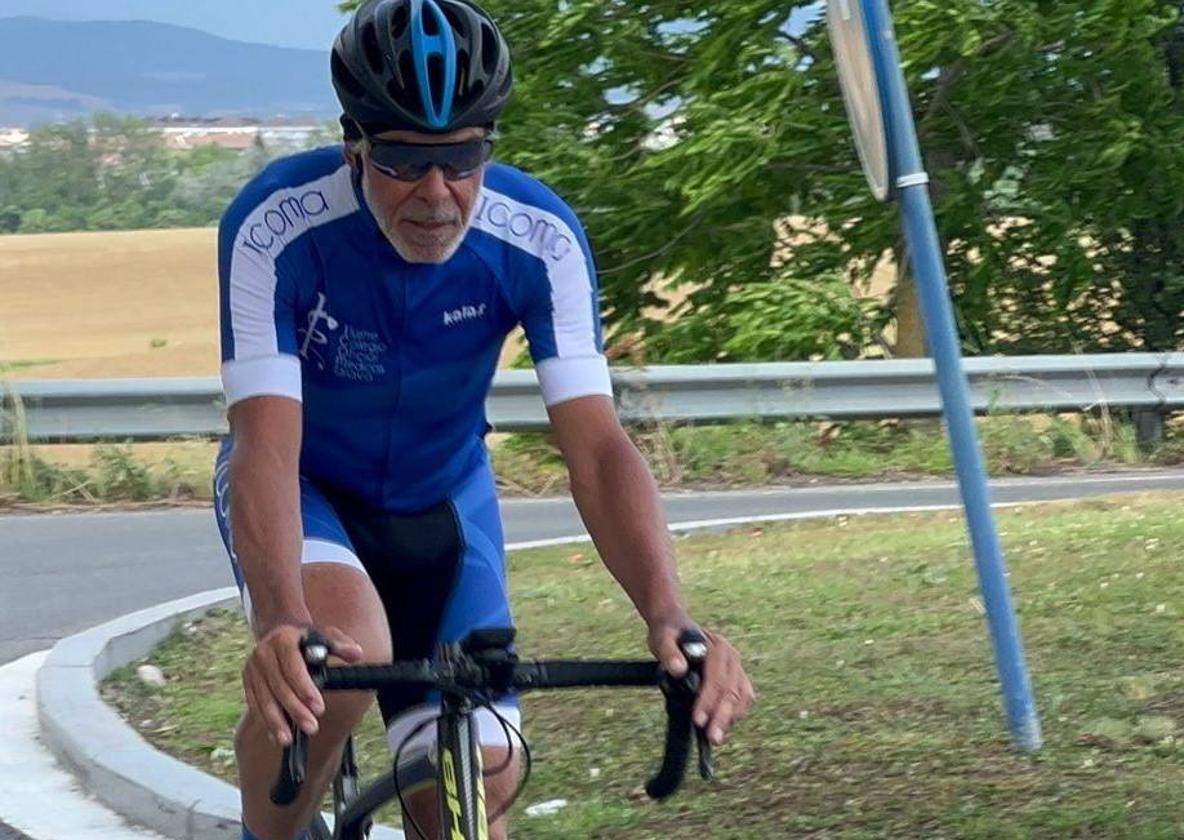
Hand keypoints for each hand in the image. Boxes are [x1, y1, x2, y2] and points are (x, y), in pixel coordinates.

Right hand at [241, 623, 363, 745]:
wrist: (279, 634)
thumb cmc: (306, 639)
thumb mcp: (325, 635)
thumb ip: (341, 645)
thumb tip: (356, 654)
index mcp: (283, 639)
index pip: (293, 667)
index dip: (305, 689)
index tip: (319, 708)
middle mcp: (264, 653)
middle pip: (279, 687)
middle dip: (295, 710)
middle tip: (311, 727)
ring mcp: (252, 668)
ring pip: (264, 699)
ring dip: (276, 721)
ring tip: (288, 739)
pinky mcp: (247, 682)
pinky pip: (255, 705)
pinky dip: (265, 722)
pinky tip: (276, 736)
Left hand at [649, 621, 754, 746]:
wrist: (677, 626)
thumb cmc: (669, 633)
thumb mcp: (662, 638)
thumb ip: (669, 652)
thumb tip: (678, 670)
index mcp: (717, 646)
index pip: (716, 679)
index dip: (708, 701)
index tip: (698, 720)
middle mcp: (731, 657)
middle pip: (732, 691)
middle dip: (722, 717)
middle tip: (712, 738)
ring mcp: (736, 668)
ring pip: (741, 697)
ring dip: (730, 718)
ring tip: (716, 737)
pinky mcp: (736, 678)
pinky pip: (743, 698)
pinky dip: (734, 714)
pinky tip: (722, 727)